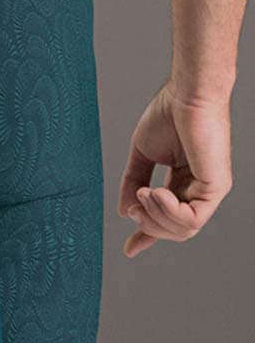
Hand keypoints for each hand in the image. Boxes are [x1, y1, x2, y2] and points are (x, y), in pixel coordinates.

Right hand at [118, 81, 231, 257]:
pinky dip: (167, 211)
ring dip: (155, 218)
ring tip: (144, 194)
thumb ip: (133, 184)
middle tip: (134, 206)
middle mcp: (200, 189)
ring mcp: (210, 190)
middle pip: (175, 231)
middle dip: (148, 226)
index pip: (167, 218)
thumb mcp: (141, 156)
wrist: (185, 94)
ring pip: (184, 230)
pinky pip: (192, 218)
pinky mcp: (216, 186)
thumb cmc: (167, 115)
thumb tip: (125, 212)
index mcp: (183, 182)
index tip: (129, 248)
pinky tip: (156, 192)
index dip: (147, 235)